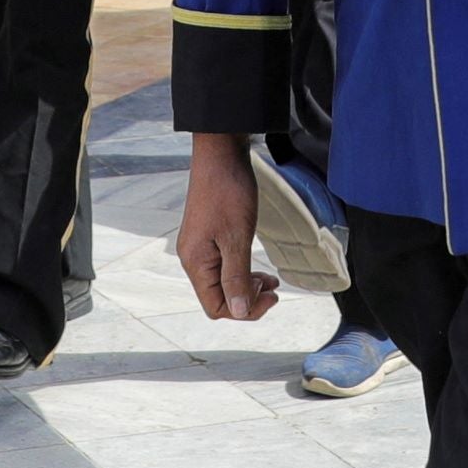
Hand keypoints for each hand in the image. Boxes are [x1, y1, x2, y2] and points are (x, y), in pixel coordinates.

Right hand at [177, 133, 278, 322]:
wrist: (221, 155)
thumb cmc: (228, 191)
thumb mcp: (237, 238)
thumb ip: (236, 278)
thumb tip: (238, 312)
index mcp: (196, 262)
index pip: (216, 307)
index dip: (244, 310)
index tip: (270, 297)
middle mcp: (193, 259)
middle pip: (218, 298)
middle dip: (248, 300)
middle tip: (274, 289)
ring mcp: (199, 248)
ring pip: (222, 284)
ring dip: (247, 287)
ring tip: (270, 281)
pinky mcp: (208, 238)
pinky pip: (223, 267)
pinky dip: (242, 272)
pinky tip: (257, 268)